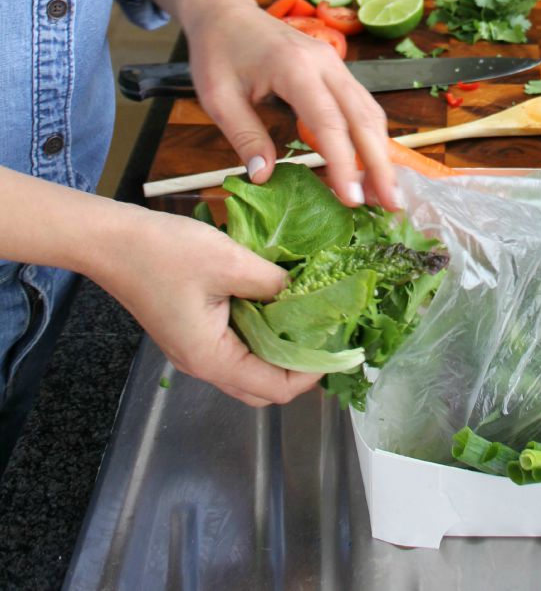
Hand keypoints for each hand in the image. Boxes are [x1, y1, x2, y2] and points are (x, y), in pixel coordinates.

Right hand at [89, 204, 320, 406]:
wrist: (111, 240)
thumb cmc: (163, 252)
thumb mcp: (229, 261)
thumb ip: (272, 283)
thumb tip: (303, 293)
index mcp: (212, 358)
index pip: (275, 389)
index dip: (312, 374)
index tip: (340, 348)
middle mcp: (203, 363)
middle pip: (263, 387)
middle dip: (300, 367)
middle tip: (328, 337)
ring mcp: (195, 348)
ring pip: (250, 366)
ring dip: (280, 348)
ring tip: (309, 319)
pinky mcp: (192, 330)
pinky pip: (236, 345)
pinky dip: (261, 332)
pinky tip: (276, 302)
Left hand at [147, 0, 397, 209]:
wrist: (226, 11)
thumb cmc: (218, 52)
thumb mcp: (217, 97)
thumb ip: (243, 136)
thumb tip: (264, 177)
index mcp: (294, 69)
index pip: (329, 123)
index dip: (343, 164)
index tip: (351, 199)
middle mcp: (325, 63)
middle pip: (363, 118)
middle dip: (379, 164)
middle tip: (392, 204)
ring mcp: (335, 64)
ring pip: (370, 112)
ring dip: (381, 153)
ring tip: (385, 193)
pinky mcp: (336, 70)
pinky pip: (362, 105)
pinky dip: (371, 137)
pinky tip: (371, 165)